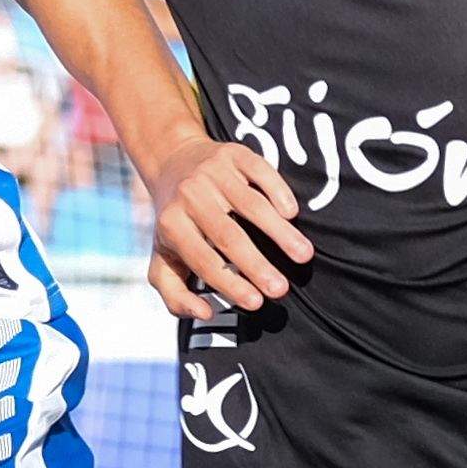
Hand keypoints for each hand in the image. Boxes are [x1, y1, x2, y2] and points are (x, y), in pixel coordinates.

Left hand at [142, 138, 311, 321]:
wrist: (172, 161)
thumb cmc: (175, 222)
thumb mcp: (162, 259)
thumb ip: (175, 295)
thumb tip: (205, 313)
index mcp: (171, 225)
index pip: (203, 260)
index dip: (229, 283)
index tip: (256, 303)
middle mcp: (190, 196)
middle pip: (228, 235)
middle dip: (256, 265)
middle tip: (281, 289)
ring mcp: (212, 172)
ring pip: (251, 205)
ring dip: (280, 233)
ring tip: (304, 256)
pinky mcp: (234, 154)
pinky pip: (260, 172)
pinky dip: (278, 191)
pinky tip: (292, 214)